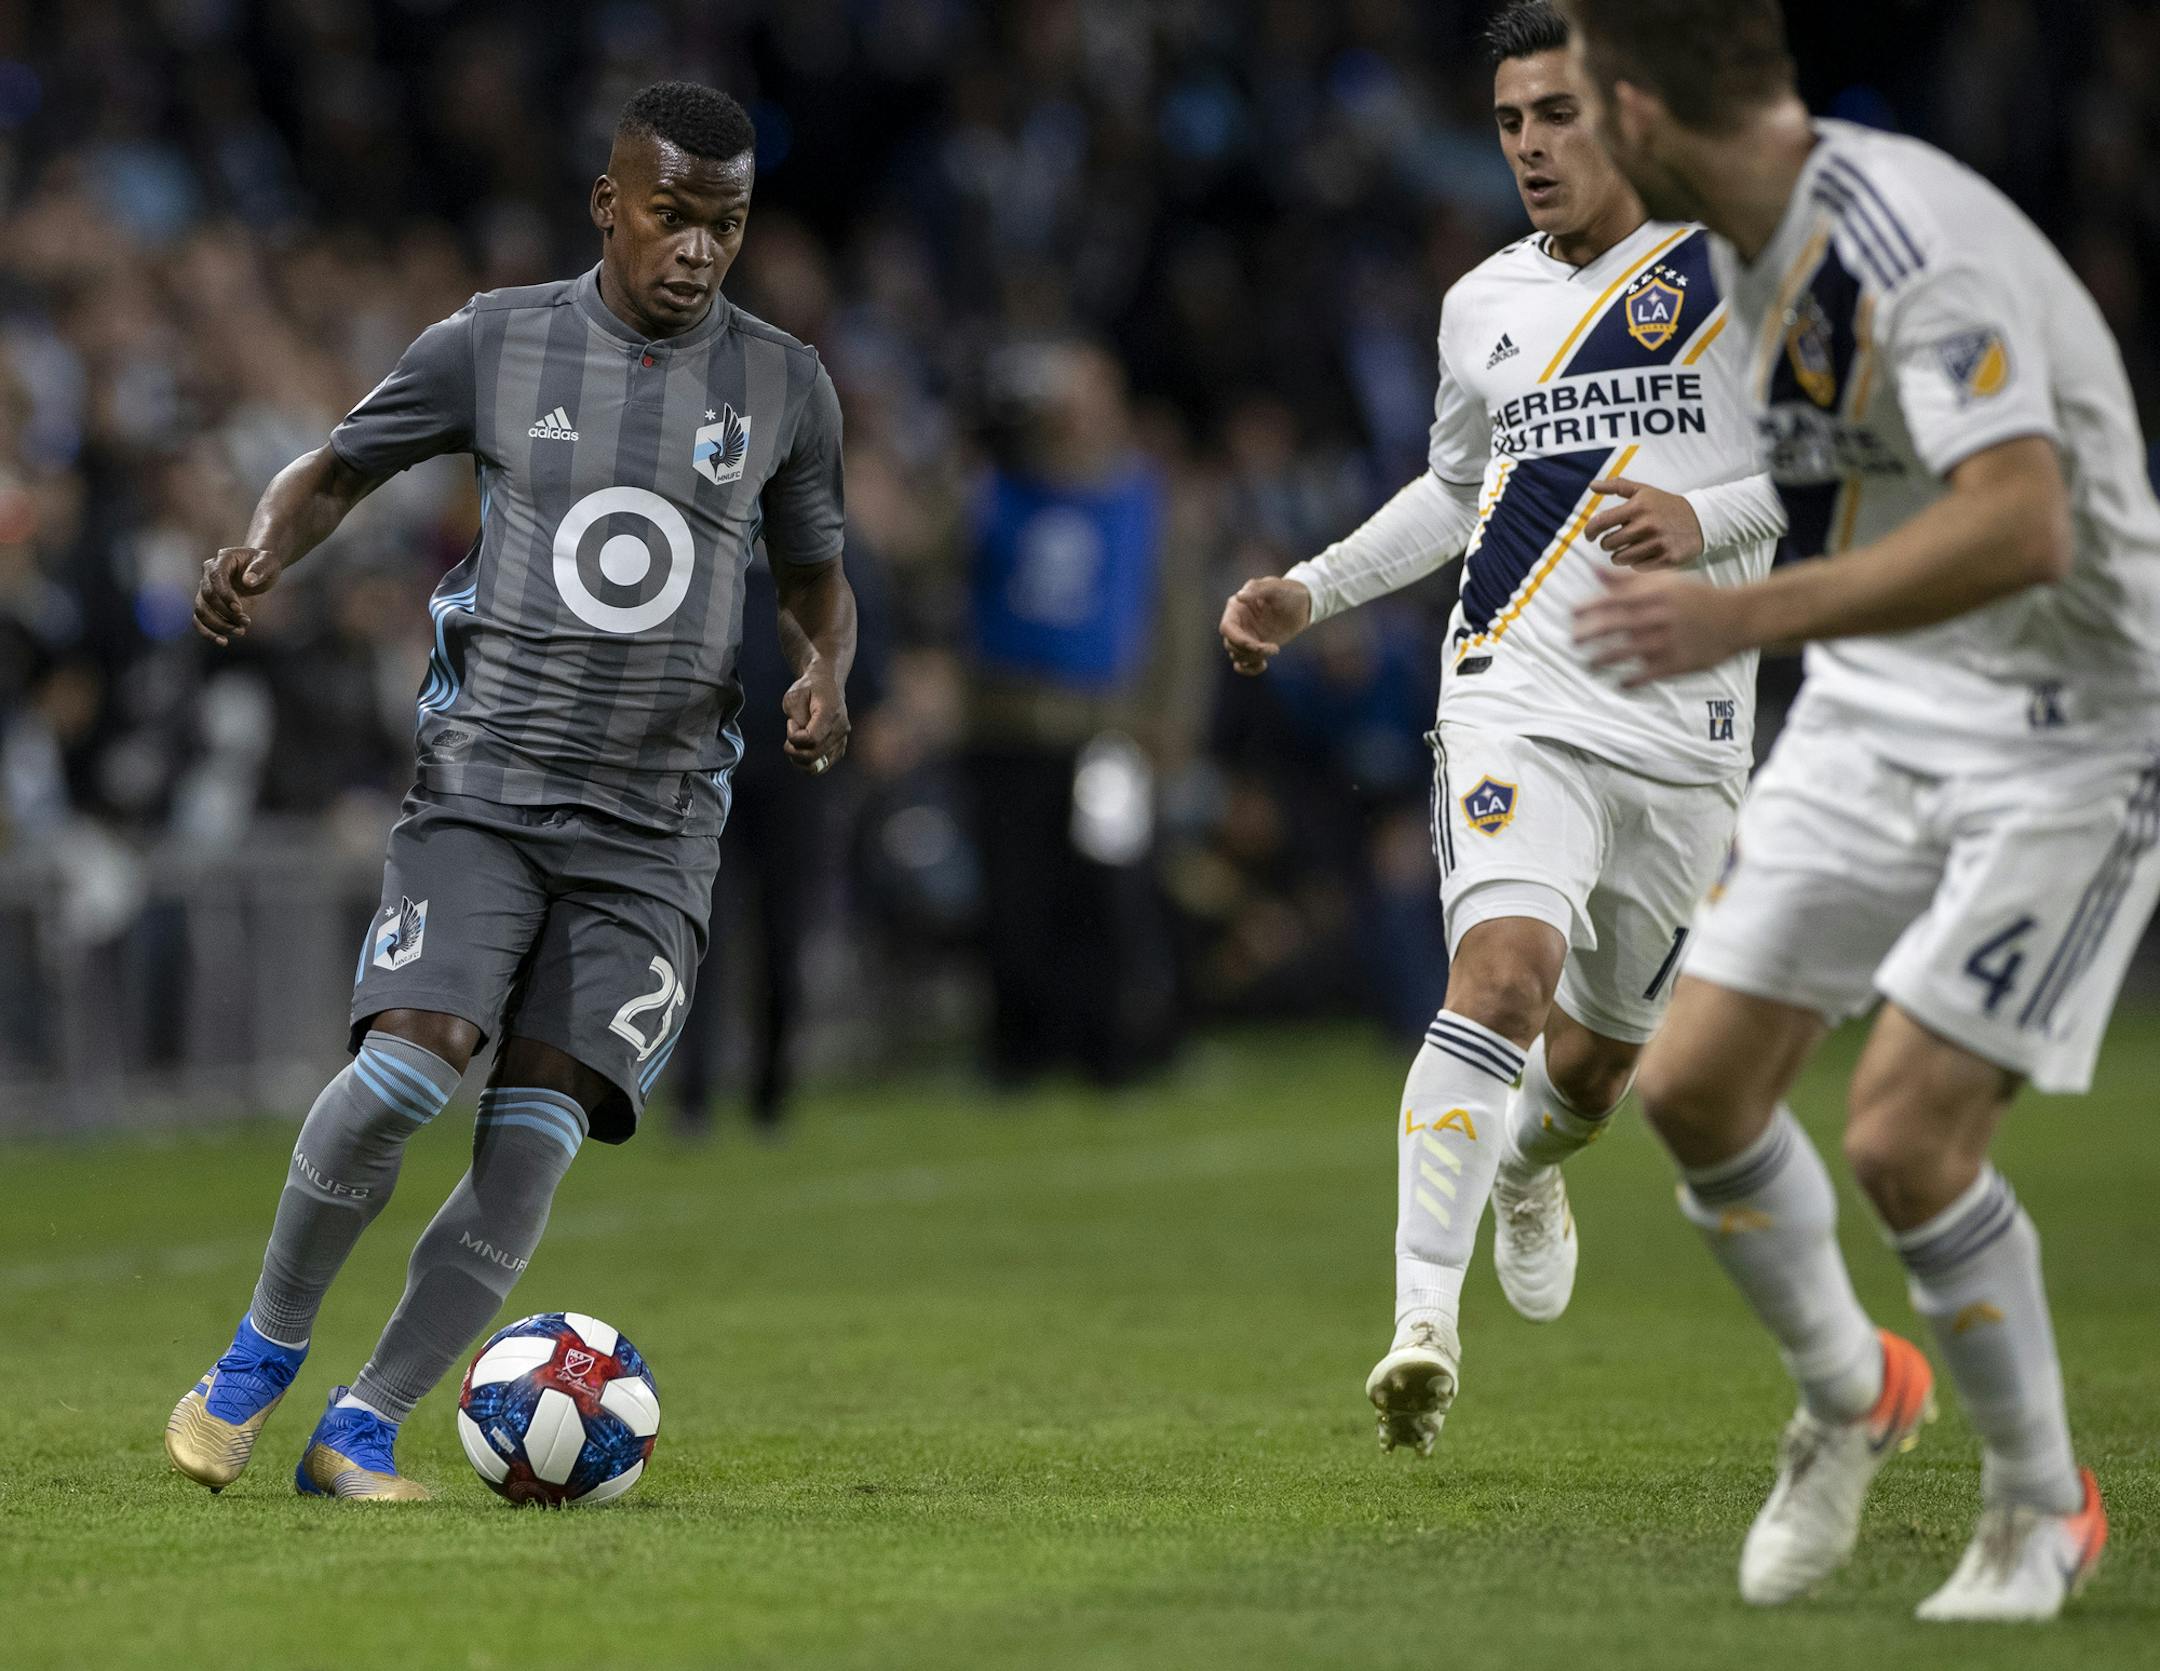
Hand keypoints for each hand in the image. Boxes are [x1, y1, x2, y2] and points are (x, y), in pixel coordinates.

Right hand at [194, 546, 282, 644]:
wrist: (260, 569)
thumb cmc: (265, 563)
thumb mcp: (269, 562)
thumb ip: (260, 569)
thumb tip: (248, 581)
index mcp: (222, 560)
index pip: (215, 578)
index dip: (225, 595)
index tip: (239, 609)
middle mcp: (208, 574)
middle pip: (207, 597)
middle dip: (226, 613)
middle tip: (247, 622)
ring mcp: (206, 589)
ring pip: (201, 611)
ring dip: (218, 625)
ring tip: (241, 632)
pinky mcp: (208, 604)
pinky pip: (200, 620)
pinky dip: (208, 632)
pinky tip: (223, 641)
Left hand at [782, 664, 849, 774]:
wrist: (827, 684)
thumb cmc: (808, 689)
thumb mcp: (794, 696)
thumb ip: (796, 718)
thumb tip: (801, 739)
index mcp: (830, 712)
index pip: (811, 739)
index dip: (794, 736)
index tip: (791, 722)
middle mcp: (840, 728)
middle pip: (813, 755)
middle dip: (793, 749)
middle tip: (791, 732)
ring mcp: (842, 740)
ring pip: (817, 765)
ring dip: (799, 759)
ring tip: (795, 743)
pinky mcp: (840, 748)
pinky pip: (822, 766)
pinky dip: (808, 763)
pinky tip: (802, 750)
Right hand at [1218, 576, 1313, 674]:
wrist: (1302, 605)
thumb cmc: (1288, 592)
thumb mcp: (1275, 587)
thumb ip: (1257, 589)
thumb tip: (1239, 597)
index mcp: (1236, 607)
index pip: (1227, 628)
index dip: (1238, 640)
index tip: (1256, 645)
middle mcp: (1238, 623)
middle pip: (1231, 645)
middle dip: (1250, 651)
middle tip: (1273, 648)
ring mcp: (1245, 636)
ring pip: (1237, 655)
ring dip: (1253, 658)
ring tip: (1274, 649)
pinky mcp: (1254, 647)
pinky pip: (1243, 664)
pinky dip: (1249, 669)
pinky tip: (1264, 665)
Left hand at [1573, 567, 1751, 687]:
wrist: (1737, 617)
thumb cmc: (1695, 596)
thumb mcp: (1665, 581)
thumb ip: (1627, 579)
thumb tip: (1593, 570)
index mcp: (1655, 595)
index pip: (1614, 600)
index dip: (1590, 607)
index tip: (1571, 614)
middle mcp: (1659, 617)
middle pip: (1617, 626)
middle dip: (1591, 634)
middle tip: (1573, 641)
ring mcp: (1669, 641)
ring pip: (1629, 652)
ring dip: (1605, 659)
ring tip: (1589, 664)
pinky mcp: (1679, 662)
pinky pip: (1650, 674)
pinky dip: (1633, 680)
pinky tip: (1620, 684)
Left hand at [1583, 477, 1703, 569]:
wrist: (1701, 520)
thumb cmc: (1665, 506)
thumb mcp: (1643, 491)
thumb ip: (1617, 486)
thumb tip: (1592, 485)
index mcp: (1638, 507)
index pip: (1600, 522)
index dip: (1590, 531)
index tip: (1590, 535)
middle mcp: (1647, 525)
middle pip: (1608, 544)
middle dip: (1608, 544)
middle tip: (1616, 540)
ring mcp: (1657, 543)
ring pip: (1620, 559)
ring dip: (1619, 556)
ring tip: (1628, 548)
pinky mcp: (1666, 558)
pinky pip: (1637, 567)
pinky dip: (1636, 563)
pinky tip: (1644, 554)